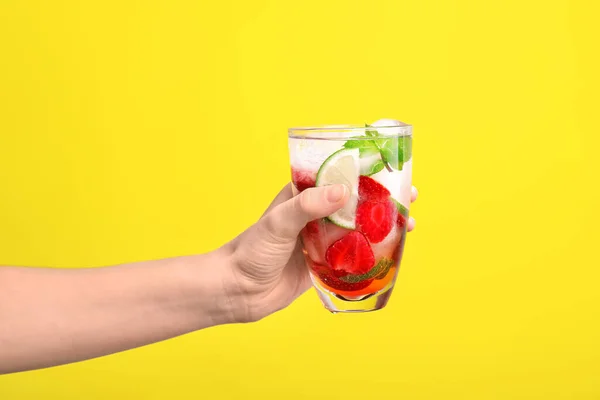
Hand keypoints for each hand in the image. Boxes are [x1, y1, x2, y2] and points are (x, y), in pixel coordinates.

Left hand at [224, 183, 417, 322]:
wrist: (237, 291)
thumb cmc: (251, 250)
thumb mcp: (278, 222)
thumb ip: (308, 206)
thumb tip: (342, 191)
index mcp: (303, 197)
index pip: (339, 177)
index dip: (367, 174)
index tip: (392, 173)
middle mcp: (315, 216)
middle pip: (355, 204)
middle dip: (383, 201)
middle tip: (410, 199)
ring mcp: (320, 241)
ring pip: (358, 230)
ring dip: (382, 228)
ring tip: (408, 227)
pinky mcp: (323, 265)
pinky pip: (352, 258)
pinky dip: (372, 255)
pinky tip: (391, 254)